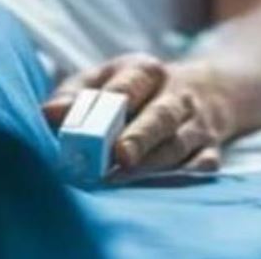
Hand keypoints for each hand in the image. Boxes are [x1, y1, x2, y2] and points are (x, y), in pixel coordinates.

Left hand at [42, 54, 235, 176]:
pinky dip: (184, 176)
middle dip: (140, 136)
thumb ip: (74, 96)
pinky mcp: (211, 150)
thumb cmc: (137, 89)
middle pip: (160, 115)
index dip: (116, 98)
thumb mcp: (104, 79)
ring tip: (119, 179)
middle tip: (120, 155)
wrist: (210, 90)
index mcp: (146, 71)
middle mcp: (176, 95)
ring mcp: (197, 125)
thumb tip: (49, 114)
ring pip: (178, 145)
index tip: (99, 117)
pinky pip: (203, 165)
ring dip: (152, 164)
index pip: (132, 82)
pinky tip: (160, 190)